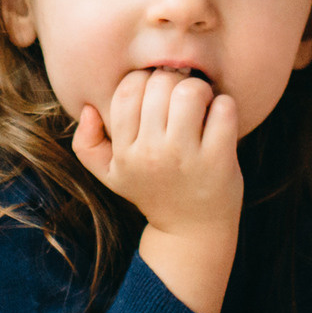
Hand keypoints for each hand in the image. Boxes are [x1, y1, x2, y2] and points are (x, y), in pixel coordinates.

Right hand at [72, 67, 243, 312]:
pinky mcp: (219, 159)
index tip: (157, 94)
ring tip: (201, 103)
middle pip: (160, 83)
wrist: (191, 232)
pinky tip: (219, 118)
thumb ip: (87, 144)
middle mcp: (152, 153)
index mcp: (125, 152)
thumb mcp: (111, 175)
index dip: (144, 80)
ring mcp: (186, 157)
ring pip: (190, 91)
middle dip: (174, 81)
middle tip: (182, 98)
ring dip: (200, 89)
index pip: (127, 90)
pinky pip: (223, 109)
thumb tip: (88, 109)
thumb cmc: (152, 192)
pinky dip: (224, 104)